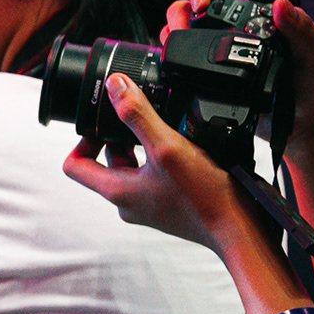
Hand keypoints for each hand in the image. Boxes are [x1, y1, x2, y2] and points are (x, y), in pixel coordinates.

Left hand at [61, 72, 249, 249]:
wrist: (238, 226)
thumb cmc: (204, 196)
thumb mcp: (167, 146)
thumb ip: (138, 115)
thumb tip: (115, 86)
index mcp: (115, 191)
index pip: (74, 165)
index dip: (83, 140)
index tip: (102, 123)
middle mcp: (127, 202)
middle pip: (107, 162)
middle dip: (119, 137)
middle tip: (139, 118)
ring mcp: (147, 205)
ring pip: (134, 167)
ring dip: (144, 145)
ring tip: (164, 128)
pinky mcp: (168, 204)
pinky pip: (155, 175)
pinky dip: (163, 157)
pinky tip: (185, 146)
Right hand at [166, 0, 313, 137]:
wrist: (300, 121)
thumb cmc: (313, 83)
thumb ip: (303, 27)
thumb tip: (281, 5)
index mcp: (257, 6)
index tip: (199, 4)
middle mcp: (232, 22)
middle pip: (190, 0)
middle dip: (179, 13)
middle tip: (181, 31)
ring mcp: (214, 46)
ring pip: (178, 26)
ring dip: (170, 34)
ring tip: (175, 51)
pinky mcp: (203, 70)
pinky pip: (177, 56)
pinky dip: (168, 57)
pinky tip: (173, 69)